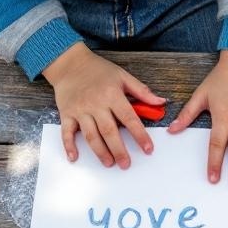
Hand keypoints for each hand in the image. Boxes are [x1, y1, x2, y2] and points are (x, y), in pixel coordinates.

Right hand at [43, 43, 161, 168]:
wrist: (69, 63)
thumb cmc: (98, 70)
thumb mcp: (122, 76)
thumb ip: (142, 91)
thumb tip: (161, 102)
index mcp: (112, 95)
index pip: (129, 119)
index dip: (140, 135)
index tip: (148, 149)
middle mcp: (96, 104)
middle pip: (109, 131)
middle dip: (119, 150)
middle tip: (126, 164)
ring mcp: (80, 110)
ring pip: (91, 135)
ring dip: (100, 151)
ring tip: (109, 163)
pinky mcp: (66, 113)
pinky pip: (67, 132)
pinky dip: (69, 146)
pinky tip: (74, 157)